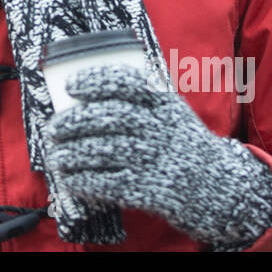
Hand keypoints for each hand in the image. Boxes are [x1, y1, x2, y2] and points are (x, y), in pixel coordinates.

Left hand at [43, 63, 271, 248]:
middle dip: (76, 121)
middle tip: (54, 127)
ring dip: (73, 153)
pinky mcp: (151, 189)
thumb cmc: (181, 143)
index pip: (127, 84)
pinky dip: (86, 181)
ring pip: (105, 151)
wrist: (217, 186)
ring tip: (56, 155)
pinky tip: (71, 179)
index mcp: (165, 103)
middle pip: (111, 118)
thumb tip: (86, 93)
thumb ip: (139, 99)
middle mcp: (161, 128)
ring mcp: (157, 159)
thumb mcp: (170, 112)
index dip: (96, 81)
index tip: (71, 85)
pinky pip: (110, 183)